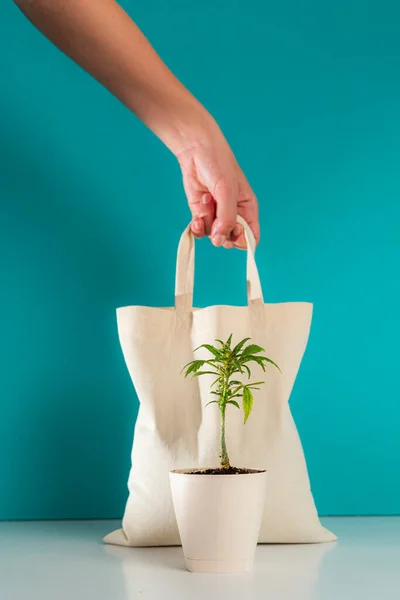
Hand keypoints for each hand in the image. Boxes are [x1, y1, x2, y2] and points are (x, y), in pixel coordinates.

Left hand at [176, 119, 258, 248]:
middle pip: (231, 240)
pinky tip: (197, 218)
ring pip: (214, 236)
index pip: (251, 236)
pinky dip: (198, 227)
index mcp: (247, 209)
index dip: (243, 241)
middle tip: (218, 222)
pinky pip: (201, 231)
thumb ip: (227, 218)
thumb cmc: (218, 165)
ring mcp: (216, 215)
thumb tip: (220, 240)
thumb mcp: (227, 191)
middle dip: (223, 235)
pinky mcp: (201, 213)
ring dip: (208, 223)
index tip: (234, 236)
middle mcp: (233, 215)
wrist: (195, 151)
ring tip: (207, 201)